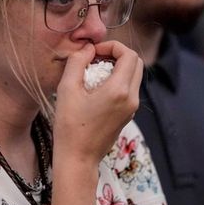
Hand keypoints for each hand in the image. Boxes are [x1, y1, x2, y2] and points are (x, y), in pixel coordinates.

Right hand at [52, 40, 142, 162]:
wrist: (78, 158)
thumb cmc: (70, 126)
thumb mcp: (67, 89)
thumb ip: (77, 62)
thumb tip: (87, 48)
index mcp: (119, 90)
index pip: (129, 55)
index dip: (112, 46)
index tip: (94, 52)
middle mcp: (131, 98)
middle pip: (136, 63)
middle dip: (117, 55)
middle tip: (95, 59)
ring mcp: (132, 108)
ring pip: (134, 76)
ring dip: (117, 67)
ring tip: (93, 73)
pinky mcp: (128, 115)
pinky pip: (129, 89)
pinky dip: (117, 80)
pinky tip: (96, 88)